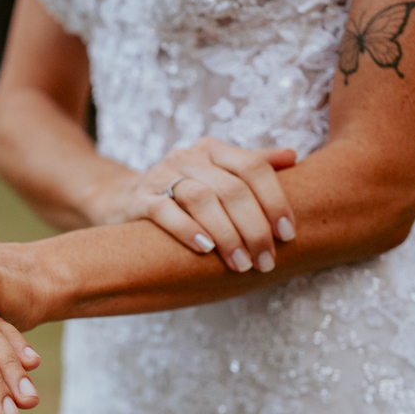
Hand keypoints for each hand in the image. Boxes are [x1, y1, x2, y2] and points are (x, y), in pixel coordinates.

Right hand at [81, 138, 297, 272]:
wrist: (122, 199)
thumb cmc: (182, 194)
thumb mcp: (217, 176)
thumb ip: (253, 166)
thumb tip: (292, 156)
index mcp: (213, 149)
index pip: (253, 167)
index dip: (275, 201)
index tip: (288, 235)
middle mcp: (188, 157)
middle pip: (231, 188)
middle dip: (254, 228)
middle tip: (266, 261)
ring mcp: (161, 176)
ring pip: (201, 199)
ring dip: (227, 235)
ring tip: (241, 264)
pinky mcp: (138, 199)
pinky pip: (164, 211)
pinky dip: (187, 230)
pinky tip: (205, 250)